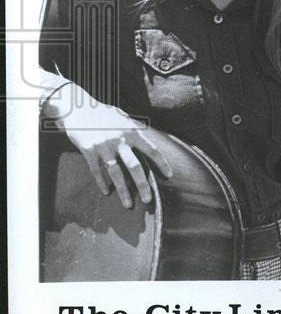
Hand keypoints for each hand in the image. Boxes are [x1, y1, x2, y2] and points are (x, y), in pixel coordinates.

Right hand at [43, 82, 172, 208]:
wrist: (78, 109)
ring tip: (128, 204)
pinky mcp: (89, 151)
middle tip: (148, 199)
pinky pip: (97, 171)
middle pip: (134, 166)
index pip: (151, 149)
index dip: (161, 163)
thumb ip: (134, 128)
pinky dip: (102, 183)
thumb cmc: (103, 114)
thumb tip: (146, 137)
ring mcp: (104, 147)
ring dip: (123, 191)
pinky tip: (107, 192)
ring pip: (116, 173)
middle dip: (142, 185)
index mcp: (131, 131)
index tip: (169, 175)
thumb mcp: (123, 117)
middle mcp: (119, 140)